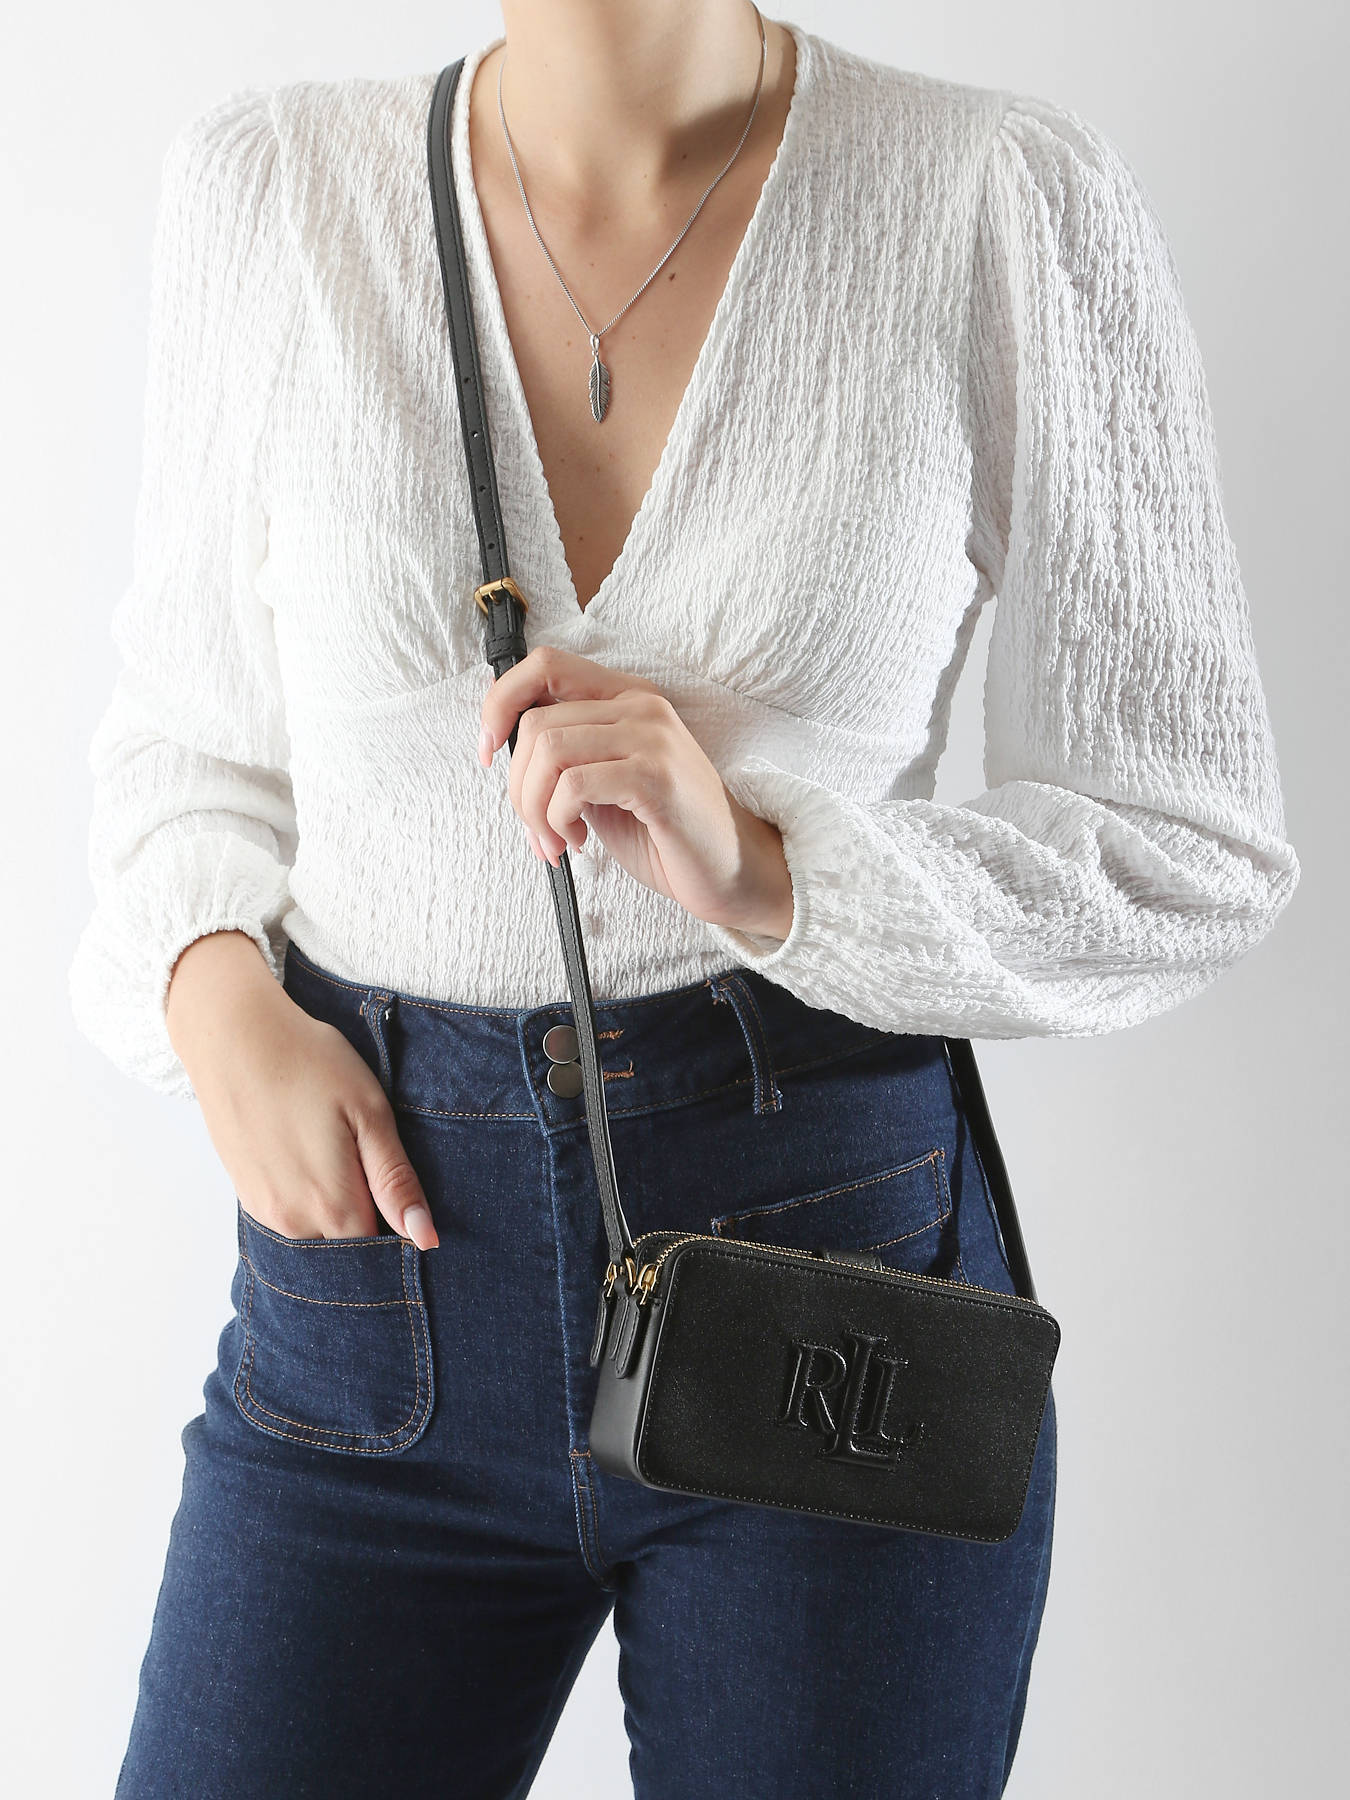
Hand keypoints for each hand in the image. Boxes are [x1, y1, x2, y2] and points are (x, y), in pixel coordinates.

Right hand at [166, 931, 438, 1246]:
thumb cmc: (309, 1064)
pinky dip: (310, 1196)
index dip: (401, 1223)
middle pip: (350, 1243)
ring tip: (338, 1147)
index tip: (402, 1186)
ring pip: (321, 1231)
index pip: (383, 1247)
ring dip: (337, 1204)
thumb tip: (426, 1239)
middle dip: (370, 1216)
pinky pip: (294, 1215)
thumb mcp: (370, 1113)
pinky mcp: (248, 1196)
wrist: (234, 1037)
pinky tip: (310, 1151)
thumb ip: (396, 1182)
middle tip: (368, 1156)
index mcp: (333, 1206)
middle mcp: (295, 1223)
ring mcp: (266, 1213)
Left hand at [478, 646, 794, 939]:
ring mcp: (651, 738)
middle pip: (536, 723)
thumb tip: (500, 739)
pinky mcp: (655, 777)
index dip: (500, 701)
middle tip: (535, 830)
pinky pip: (574, 785)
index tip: (486, 749)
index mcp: (627, 698)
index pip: (545, 665)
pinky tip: (578, 842)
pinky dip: (558, 820)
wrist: (730, 870)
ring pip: (548, 751)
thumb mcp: (604, 781)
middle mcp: (641, 707)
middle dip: (517, 787)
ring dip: (534, 809)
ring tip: (555, 840)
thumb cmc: (665, 830)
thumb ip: (565, 754)